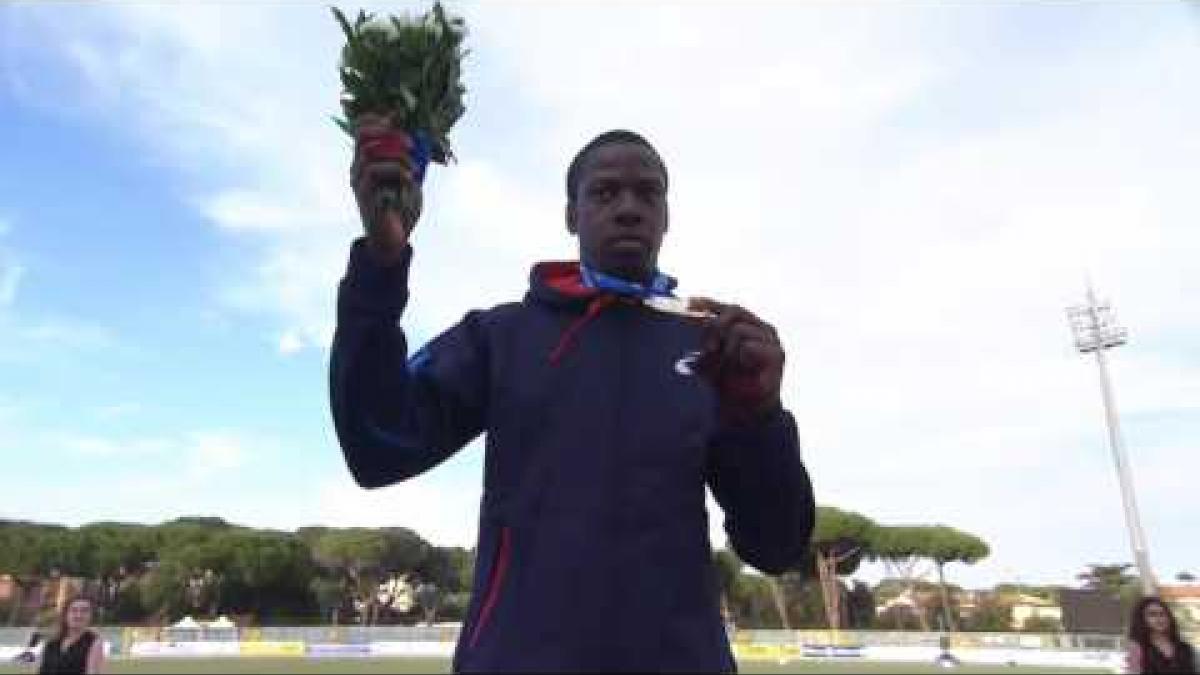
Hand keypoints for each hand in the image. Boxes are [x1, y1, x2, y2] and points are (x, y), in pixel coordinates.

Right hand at [350, 113, 421, 263]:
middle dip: (389, 134)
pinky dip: (396, 170)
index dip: (375, 119)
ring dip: (397, 155)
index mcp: (366, 162)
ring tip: (413, 169)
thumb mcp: (410, 179)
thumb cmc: (401, 210)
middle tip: (411, 144)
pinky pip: (374, 171)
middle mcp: (357, 169)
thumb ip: (412, 160)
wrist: (393, 241)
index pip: (360, 130)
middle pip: (362, 136)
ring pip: (369, 152)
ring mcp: (358, 181)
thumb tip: (421, 138)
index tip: (395, 120)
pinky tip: (409, 180)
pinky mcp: (363, 194)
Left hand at [689, 298, 784, 421]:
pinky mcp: (776, 354)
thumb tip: (687, 315)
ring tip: (725, 369)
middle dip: (714, 327)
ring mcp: (770, 340)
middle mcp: (760, 328)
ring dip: (725, 351)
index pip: (726, 307)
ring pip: (737, 330)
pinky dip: (737, 359)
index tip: (688, 304)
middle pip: (733, 311)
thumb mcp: (710, 357)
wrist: (744, 413)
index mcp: (746, 325)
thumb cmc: (729, 384)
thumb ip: (704, 338)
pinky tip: (740, 370)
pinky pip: (747, 347)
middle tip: (708, 348)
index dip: (707, 303)